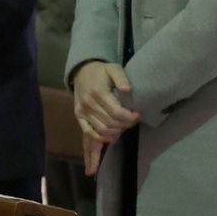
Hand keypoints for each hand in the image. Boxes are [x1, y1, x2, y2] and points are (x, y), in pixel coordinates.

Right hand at [71, 61, 139, 175]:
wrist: (82, 71)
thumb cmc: (101, 71)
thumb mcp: (114, 68)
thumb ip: (121, 78)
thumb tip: (128, 90)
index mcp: (98, 93)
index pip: (116, 112)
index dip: (129, 117)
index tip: (137, 115)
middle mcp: (88, 104)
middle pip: (110, 124)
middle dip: (124, 126)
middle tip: (133, 122)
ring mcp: (82, 112)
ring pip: (101, 131)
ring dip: (114, 134)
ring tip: (122, 130)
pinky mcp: (79, 117)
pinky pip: (87, 134)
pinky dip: (97, 142)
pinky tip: (105, 147)